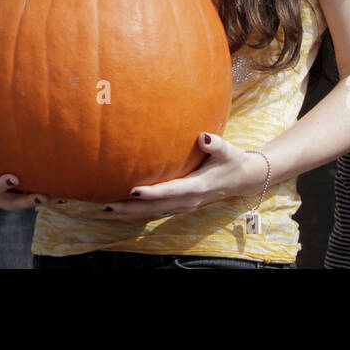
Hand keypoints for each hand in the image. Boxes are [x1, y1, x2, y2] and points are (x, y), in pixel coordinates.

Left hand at [95, 133, 266, 216]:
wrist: (243, 179)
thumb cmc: (232, 160)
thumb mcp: (228, 150)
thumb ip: (216, 144)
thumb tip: (204, 137)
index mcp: (198, 187)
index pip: (171, 191)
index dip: (152, 192)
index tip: (132, 191)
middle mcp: (188, 200)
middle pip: (155, 207)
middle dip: (131, 208)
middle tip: (106, 204)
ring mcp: (184, 206)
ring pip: (154, 212)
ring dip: (131, 212)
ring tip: (107, 207)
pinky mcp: (182, 205)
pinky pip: (157, 210)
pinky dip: (140, 210)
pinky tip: (124, 206)